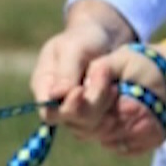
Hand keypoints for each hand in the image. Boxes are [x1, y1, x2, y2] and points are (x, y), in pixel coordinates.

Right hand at [29, 0, 165, 157]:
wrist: (102, 38)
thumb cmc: (83, 38)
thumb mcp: (73, 48)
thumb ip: (66, 72)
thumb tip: (57, 95)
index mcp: (43, 86)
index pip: (48, 110)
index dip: (66, 106)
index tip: (82, 91)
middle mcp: (56, 104)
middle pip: (70, 121)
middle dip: (92, 105)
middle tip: (111, 87)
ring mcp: (74, 111)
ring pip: (88, 126)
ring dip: (105, 110)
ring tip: (116, 89)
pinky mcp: (92, 115)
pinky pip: (101, 126)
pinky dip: (113, 115)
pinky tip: (121, 99)